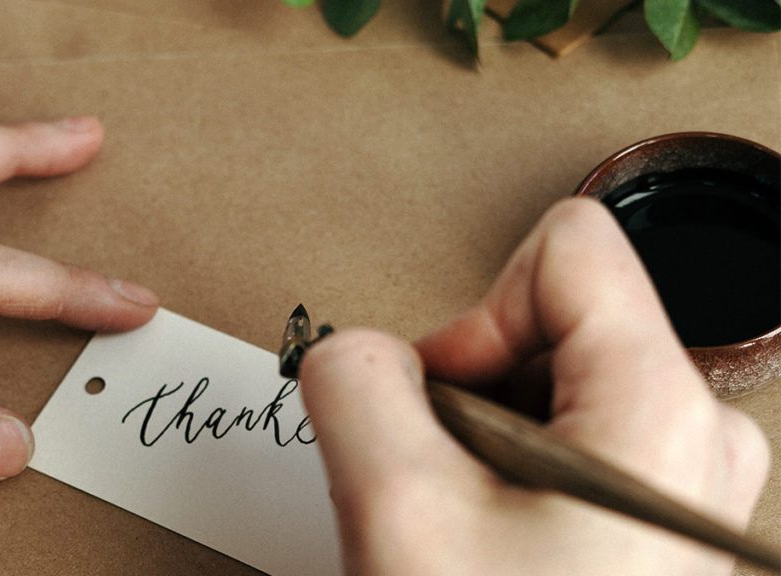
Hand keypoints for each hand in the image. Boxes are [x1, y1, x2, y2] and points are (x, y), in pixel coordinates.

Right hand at [298, 199, 768, 574]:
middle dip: (472, 385)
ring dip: (483, 435)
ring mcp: (682, 476)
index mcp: (659, 408)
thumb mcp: (398, 510)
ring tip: (472, 519)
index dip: (477, 308)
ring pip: (552, 376)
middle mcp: (695, 434)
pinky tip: (495, 540)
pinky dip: (508, 469)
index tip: (444, 398)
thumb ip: (353, 383)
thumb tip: (351, 351)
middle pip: (554, 313)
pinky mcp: (655, 508)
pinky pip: (565, 433)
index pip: (569, 244)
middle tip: (448, 477)